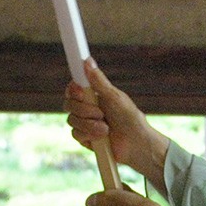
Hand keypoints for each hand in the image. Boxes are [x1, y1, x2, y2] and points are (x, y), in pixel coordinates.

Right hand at [64, 62, 172, 181]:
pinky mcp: (85, 138)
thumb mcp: (114, 97)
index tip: (82, 91)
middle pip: (68, 104)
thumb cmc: (130, 118)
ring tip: (106, 129)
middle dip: (84, 110)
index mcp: (93, 95)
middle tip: (100, 113)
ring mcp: (84, 123)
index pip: (73, 88)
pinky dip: (89, 135)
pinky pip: (76, 134)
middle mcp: (86, 108)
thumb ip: (98, 81)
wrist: (137, 144)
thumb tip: (87, 60)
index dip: (73, 90)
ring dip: (89, 124)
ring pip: (71, 120)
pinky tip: (102, 137)